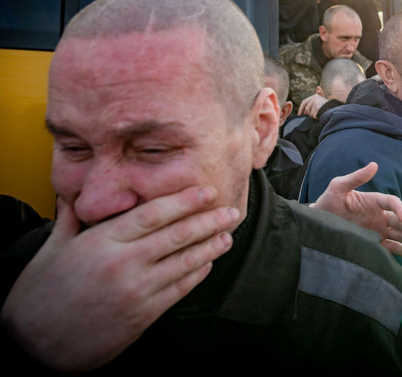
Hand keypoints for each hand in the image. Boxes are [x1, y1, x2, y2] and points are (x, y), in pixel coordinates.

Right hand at [1, 186, 241, 371]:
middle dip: (209, 221)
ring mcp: (136, 290)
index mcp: (102, 241)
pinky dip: (197, 274)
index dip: (185, 201)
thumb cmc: (39, 296)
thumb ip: (71, 220)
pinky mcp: (143, 315)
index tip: (207, 192)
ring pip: (185, 262)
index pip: (153, 214)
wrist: (32, 347)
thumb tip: (77, 197)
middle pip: (177, 235)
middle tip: (231, 211)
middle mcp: (123, 263)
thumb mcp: (52, 250)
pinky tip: (208, 264)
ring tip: (227, 235)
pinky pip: (179, 290)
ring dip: (211, 247)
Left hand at [298, 93, 329, 118]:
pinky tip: (321, 114)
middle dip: (309, 113)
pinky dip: (316, 116)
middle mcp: (314, 98)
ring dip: (314, 115)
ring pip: (309, 112)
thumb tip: (303, 112)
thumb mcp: (318, 106)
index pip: (304, 102)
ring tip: (320, 113)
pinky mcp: (317, 107)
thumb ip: (311, 108)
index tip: (299, 114)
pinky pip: (313, 115)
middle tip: (315, 114)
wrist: (334, 110)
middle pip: (306, 108)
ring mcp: (315, 102)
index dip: (301, 108)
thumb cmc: (327, 108)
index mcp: (315, 96)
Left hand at [311, 162, 401, 259]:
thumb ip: (356, 177)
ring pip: (398, 234)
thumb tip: (374, 165)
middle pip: (399, 220)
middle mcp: (379, 215)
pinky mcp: (373, 243)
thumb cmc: (328, 201)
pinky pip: (391, 247)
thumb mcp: (339, 186)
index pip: (392, 202)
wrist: (317, 223)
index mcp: (374, 201)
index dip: (400, 208)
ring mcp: (377, 230)